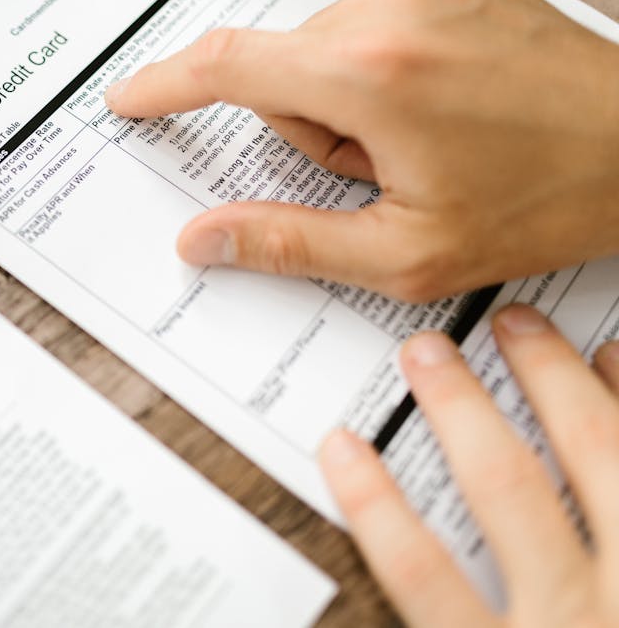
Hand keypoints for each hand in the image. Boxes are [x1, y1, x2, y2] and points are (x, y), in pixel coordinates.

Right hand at [104, 0, 618, 301]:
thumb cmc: (548, 198)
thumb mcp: (408, 251)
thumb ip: (288, 242)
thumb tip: (202, 239)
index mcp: (369, 72)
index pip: (227, 65)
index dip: (164, 84)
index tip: (129, 97)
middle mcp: (389, 6)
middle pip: (281, 68)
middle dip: (310, 127)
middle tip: (384, 170)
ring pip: (322, 46)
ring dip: (347, 98)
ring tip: (424, 138)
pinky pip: (367, 21)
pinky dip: (380, 65)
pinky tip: (440, 102)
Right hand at [319, 304, 618, 626]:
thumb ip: (457, 618)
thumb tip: (369, 621)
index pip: (428, 581)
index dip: (376, 508)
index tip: (343, 449)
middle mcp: (588, 622)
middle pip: (509, 495)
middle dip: (464, 412)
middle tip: (432, 353)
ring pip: (605, 466)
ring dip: (556, 391)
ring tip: (524, 335)